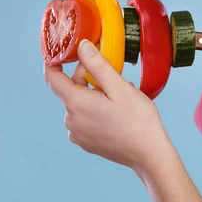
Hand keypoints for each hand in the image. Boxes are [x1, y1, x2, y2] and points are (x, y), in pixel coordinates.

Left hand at [43, 39, 168, 170]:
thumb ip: (97, 66)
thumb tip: (81, 46)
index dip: (54, 62)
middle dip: (86, 77)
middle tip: (112, 75)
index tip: (63, 52)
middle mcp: (71, 120)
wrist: (149, 155)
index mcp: (76, 103)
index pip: (52, 78)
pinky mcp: (86, 143)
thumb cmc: (138, 120)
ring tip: (119, 97)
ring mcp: (77, 134)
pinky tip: (116, 112)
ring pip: (79, 104)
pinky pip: (85, 119)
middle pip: (70, 90)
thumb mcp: (120, 88)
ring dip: (94, 95)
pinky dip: (96, 110)